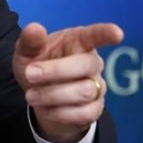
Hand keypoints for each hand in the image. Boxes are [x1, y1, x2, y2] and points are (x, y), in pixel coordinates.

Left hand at [13, 22, 123, 142]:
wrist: (36, 96)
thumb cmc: (35, 65)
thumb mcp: (26, 52)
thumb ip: (30, 40)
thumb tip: (35, 28)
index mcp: (77, 41)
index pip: (95, 35)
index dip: (106, 33)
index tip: (117, 33)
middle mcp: (92, 62)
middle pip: (86, 65)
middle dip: (55, 70)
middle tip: (30, 74)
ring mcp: (97, 86)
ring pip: (84, 92)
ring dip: (52, 95)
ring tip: (31, 95)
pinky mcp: (95, 109)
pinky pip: (84, 114)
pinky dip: (59, 113)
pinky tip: (45, 108)